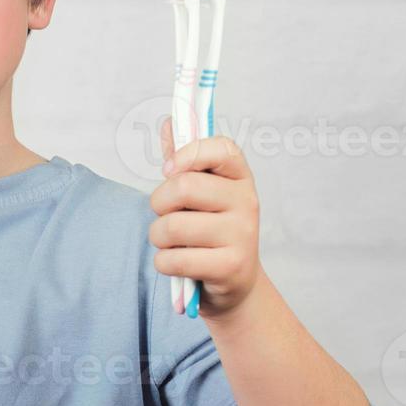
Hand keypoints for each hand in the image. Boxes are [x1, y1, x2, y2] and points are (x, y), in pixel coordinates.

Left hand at [149, 117, 262, 318]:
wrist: (235, 282)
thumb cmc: (210, 228)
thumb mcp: (201, 192)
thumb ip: (184, 158)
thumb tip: (170, 123)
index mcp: (240, 176)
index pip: (220, 147)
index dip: (187, 154)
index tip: (169, 169)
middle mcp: (247, 202)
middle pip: (183, 187)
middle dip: (159, 203)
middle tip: (165, 214)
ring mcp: (242, 235)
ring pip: (173, 227)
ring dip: (158, 237)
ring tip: (171, 242)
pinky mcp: (231, 267)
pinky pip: (174, 260)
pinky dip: (163, 263)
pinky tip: (178, 263)